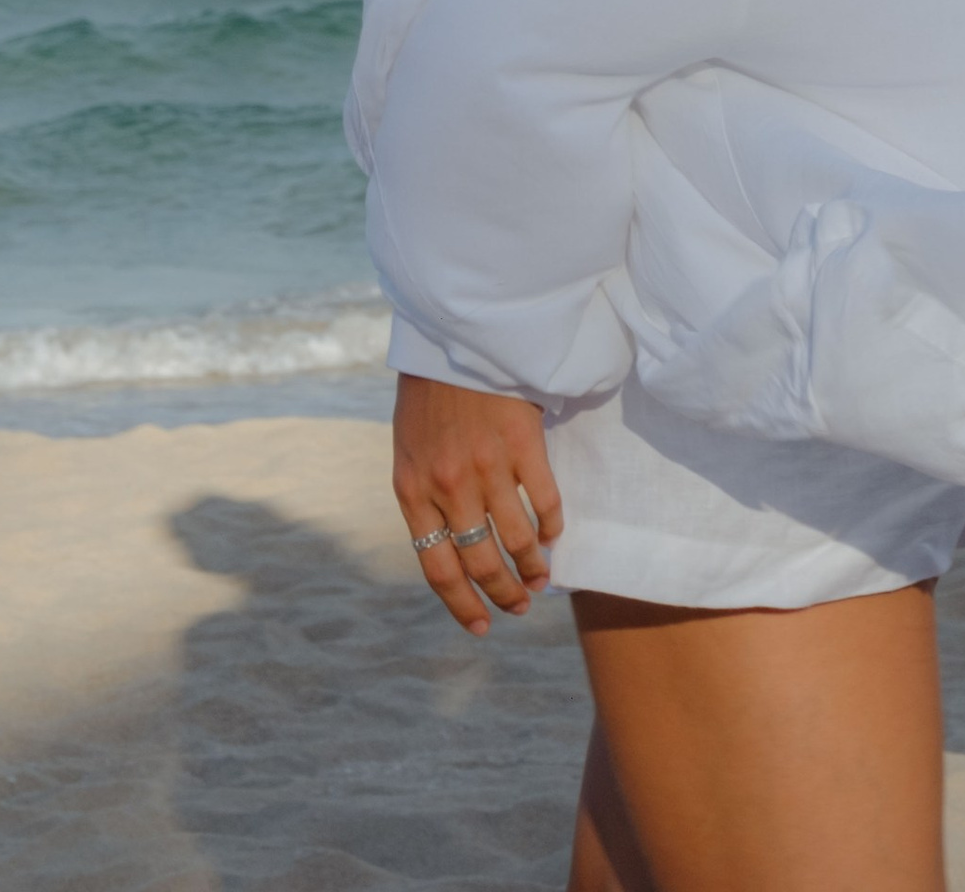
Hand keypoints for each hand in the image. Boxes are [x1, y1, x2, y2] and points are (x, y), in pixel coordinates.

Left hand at [391, 371, 563, 635]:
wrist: (452, 336)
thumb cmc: (429, 396)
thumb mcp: (410, 452)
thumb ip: (427, 498)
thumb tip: (452, 548)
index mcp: (414, 491)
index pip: (438, 569)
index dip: (462, 606)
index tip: (481, 627)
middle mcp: (450, 486)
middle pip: (480, 562)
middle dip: (502, 594)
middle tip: (518, 607)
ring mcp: (488, 465)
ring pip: (517, 539)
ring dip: (532, 568)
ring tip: (540, 580)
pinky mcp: (523, 441)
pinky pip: (543, 499)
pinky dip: (551, 524)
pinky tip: (554, 535)